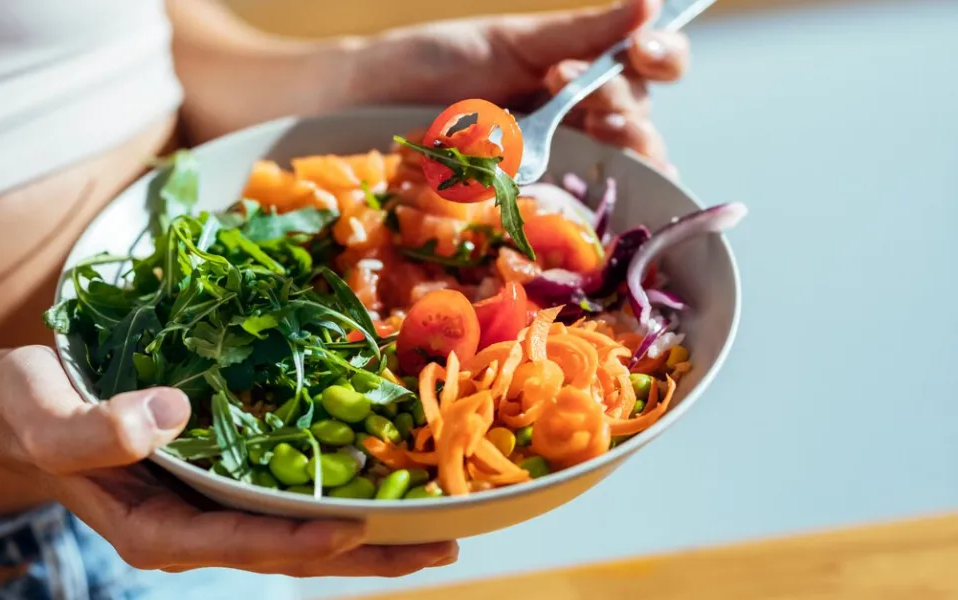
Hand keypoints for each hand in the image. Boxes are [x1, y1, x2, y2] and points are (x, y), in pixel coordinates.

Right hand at [0, 346, 456, 575]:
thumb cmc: (23, 410)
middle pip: (287, 554)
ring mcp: (203, 508)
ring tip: (433, 529)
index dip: (300, 541)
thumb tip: (164, 417)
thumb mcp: (46, 417)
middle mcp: (188, 529)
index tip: (360, 529)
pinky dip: (329, 495)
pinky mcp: (211, 480)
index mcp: (153, 531)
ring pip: (293, 531)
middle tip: (441, 546)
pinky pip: (279, 498)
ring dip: (363, 534)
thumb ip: (94, 432)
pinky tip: (374, 483)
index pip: (240, 543)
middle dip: (364, 556)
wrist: (11, 405)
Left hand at [349, 0, 688, 176]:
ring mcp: (558, 167)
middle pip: (640, 124)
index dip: (662, 57)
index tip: (642, 50)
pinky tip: (592, 202)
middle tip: (594, 103)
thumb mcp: (513, 41)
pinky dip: (593, 210)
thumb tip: (649, 3)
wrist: (370, 102)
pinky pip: (575, 214)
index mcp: (583, 76)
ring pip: (620, 171)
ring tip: (598, 128)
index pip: (649, 69)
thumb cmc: (438, 64)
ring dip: (622, 151)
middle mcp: (580, 124)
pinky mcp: (529, 206)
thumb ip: (581, 32)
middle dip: (629, 110)